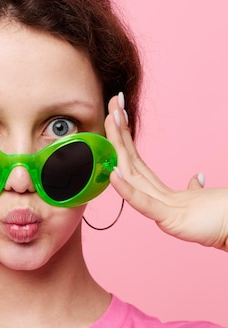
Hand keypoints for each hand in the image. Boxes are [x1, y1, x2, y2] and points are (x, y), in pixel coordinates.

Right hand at [104, 95, 227, 251]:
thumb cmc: (216, 218)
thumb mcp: (200, 196)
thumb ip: (193, 187)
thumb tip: (196, 177)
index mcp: (161, 193)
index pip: (137, 161)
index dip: (126, 138)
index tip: (119, 113)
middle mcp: (155, 200)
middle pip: (130, 163)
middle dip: (119, 134)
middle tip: (112, 108)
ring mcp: (160, 210)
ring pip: (132, 177)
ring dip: (118, 151)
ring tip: (111, 126)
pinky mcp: (169, 220)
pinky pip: (144, 203)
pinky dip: (127, 190)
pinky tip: (114, 175)